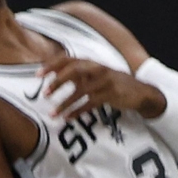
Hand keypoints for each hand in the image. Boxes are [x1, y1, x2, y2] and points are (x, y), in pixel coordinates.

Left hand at [40, 53, 163, 121]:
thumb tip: (53, 75)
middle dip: (58, 81)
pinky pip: (91, 103)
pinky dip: (78, 111)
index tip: (38, 75)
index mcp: (91, 63)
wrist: (140, 92)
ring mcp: (105, 81)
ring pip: (81, 90)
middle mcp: (97, 68)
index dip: (52, 65)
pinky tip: (68, 118)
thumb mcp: (95, 76)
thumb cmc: (112, 84)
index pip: (68, 59)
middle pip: (74, 70)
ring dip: (65, 102)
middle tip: (45, 94)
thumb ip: (77, 75)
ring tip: (53, 113)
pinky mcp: (111, 94)